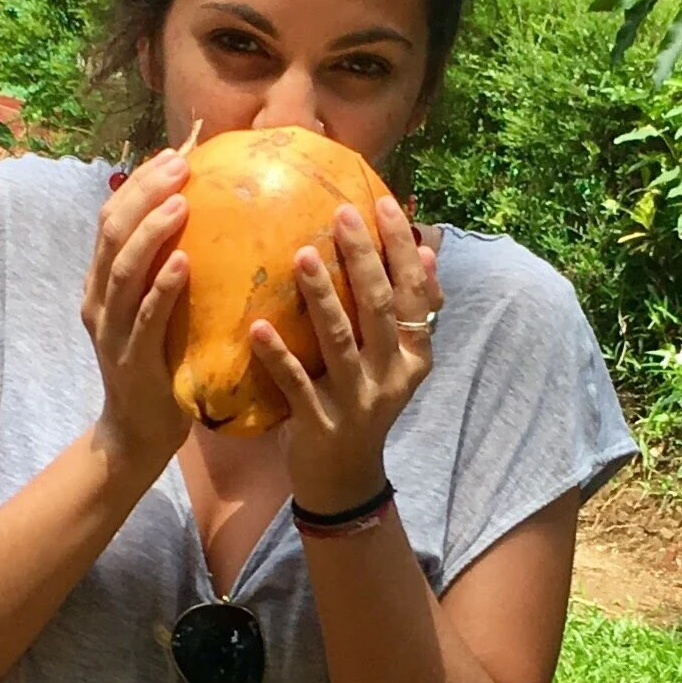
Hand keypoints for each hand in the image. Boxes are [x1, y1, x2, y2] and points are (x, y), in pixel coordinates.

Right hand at [80, 149, 189, 490]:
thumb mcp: (157, 309)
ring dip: (151, 230)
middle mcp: (98, 299)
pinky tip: (184, 263)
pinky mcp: (131, 358)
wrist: (138, 431)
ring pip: (122, 268)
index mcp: (101, 282)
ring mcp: (111, 329)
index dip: (140, 182)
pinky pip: (146, 317)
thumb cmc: (160, 364)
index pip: (111, 218)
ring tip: (182, 201)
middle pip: (112, 232)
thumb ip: (166, 269)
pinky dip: (162, 287)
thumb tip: (204, 221)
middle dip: (145, 192)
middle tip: (182, 165)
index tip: (177, 153)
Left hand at [253, 195, 443, 511]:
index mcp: (413, 356)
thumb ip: (408, 311)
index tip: (383, 204)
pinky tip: (256, 328)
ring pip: (339, 341)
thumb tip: (425, 249)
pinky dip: (277, 356)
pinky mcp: (320, 424)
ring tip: (301, 255)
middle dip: (363, 259)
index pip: (413, 292)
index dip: (399, 248)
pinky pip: (296, 385)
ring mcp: (356, 401)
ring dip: (321, 297)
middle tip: (340, 215)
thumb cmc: (363, 404)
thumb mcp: (395, 362)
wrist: (345, 478)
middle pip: (379, 309)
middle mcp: (391, 376)